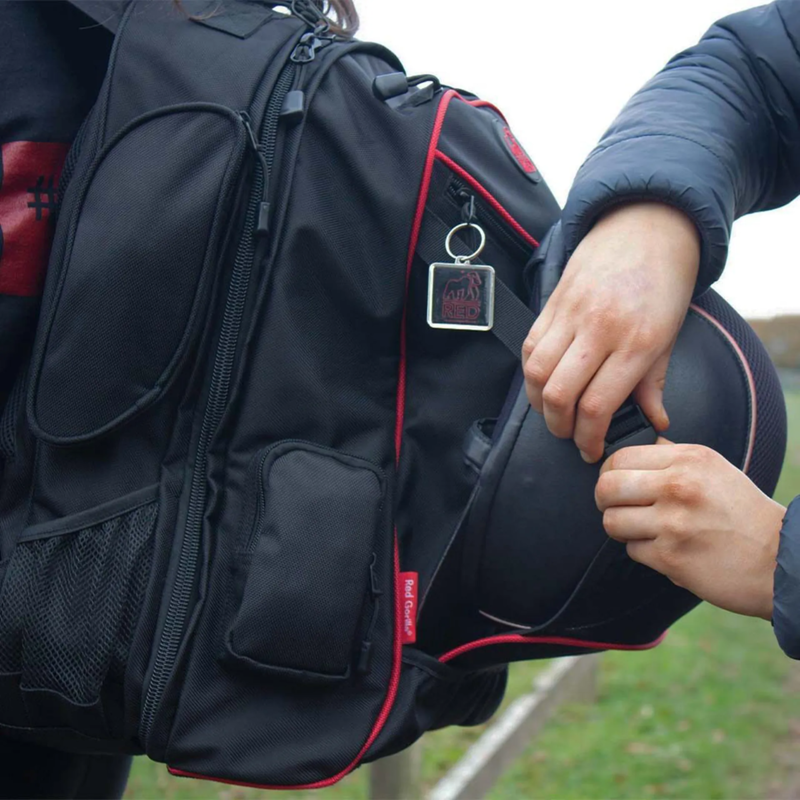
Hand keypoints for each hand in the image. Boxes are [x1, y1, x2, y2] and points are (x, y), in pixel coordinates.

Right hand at [522, 202, 700, 461]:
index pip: (596, 406)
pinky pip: (530, 346)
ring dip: (539, 402)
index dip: (588, 439)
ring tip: (552, 412)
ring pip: (536, 372)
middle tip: (569, 435)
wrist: (647, 227)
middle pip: (559, 394)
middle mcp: (600, 329)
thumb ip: (654, 383)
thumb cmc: (664, 284)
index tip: (591, 449)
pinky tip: (544, 381)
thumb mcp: (670, 336)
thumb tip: (652, 422)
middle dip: (559, 427)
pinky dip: (532, 372)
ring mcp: (572, 313)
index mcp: (637, 342)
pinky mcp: (552, 302)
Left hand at [595, 440, 784, 619]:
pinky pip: (632, 551)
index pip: (620, 456)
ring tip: (642, 530)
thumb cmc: (742, 513)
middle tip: (616, 507)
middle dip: (604, 500)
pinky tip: (665, 549)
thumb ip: (670, 457)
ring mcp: (673, 522)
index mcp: (688, 459)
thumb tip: (632, 451)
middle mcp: (679, 486)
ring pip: (612, 521)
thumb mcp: (713, 468)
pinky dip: (643, 552)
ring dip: (622, 529)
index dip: (609, 472)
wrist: (779, 558)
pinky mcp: (671, 556)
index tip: (616, 483)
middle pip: (606, 487)